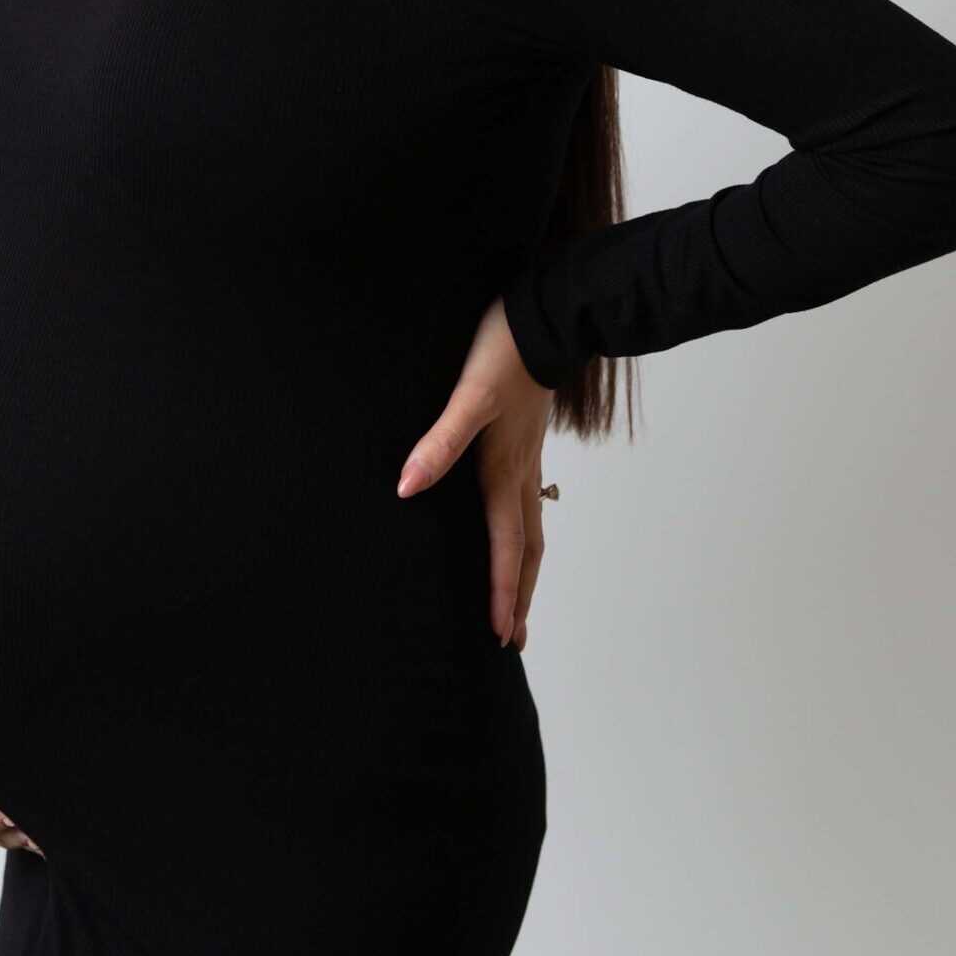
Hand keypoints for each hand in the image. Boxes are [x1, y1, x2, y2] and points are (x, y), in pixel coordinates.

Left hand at [397, 300, 553, 650]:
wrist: (548, 314)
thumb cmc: (503, 352)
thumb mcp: (469, 395)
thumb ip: (440, 441)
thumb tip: (408, 487)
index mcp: (504, 470)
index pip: (505, 546)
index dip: (501, 591)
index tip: (498, 635)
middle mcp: (520, 473)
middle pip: (526, 551)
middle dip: (518, 598)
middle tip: (512, 641)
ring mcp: (528, 460)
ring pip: (531, 530)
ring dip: (524, 572)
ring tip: (517, 605)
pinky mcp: (526, 444)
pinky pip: (527, 505)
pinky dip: (523, 537)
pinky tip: (514, 536)